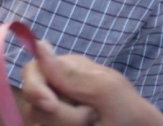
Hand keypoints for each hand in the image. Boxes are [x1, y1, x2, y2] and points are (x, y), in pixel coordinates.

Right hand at [21, 42, 162, 125]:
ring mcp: (52, 112)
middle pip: (32, 100)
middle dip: (60, 114)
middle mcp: (54, 89)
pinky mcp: (52, 124)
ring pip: (36, 119)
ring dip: (64, 124)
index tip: (51, 106)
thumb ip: (71, 73)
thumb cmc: (130, 111)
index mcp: (64, 70)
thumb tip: (39, 44)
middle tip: (89, 118)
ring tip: (90, 124)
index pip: (32, 71)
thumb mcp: (106, 90)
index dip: (35, 88)